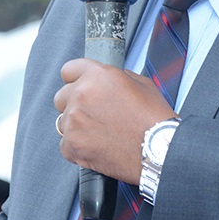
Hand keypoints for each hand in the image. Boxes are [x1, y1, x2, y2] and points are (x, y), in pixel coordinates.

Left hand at [54, 58, 174, 183]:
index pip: (69, 69)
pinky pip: (65, 144)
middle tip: (93, 113)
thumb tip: (108, 80)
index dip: (76, 78)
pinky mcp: (72, 145)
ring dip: (76, 125)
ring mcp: (73, 121)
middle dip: (74, 103)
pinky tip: (96, 145)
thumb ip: (117, 77)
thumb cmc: (152, 119)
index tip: (79, 85)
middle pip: (61, 96)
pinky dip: (78, 146)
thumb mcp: (141, 84)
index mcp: (97, 76)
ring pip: (63, 121)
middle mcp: (81, 95)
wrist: (157, 150)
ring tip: (99, 132)